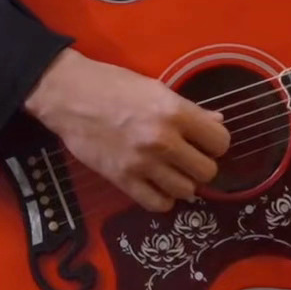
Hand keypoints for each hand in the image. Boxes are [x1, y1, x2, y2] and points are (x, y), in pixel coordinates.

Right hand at [24, 49, 229, 210]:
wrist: (70, 96)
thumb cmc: (114, 85)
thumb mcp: (156, 88)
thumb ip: (189, 109)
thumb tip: (218, 121)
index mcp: (175, 112)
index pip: (220, 141)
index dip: (215, 143)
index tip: (204, 141)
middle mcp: (163, 140)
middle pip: (207, 171)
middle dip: (201, 165)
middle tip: (187, 158)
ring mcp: (142, 163)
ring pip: (187, 192)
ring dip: (182, 183)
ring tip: (171, 172)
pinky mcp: (122, 180)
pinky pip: (158, 204)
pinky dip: (162, 198)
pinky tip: (157, 185)